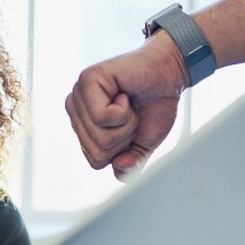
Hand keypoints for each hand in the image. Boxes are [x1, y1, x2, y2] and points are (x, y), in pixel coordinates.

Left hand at [65, 33, 186, 180]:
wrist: (169, 75)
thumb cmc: (153, 105)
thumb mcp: (143, 144)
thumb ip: (130, 164)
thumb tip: (119, 168)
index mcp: (83, 127)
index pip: (95, 161)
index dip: (121, 151)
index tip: (130, 127)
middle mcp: (75, 111)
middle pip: (97, 151)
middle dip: (124, 138)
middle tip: (131, 114)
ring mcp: (78, 95)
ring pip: (100, 136)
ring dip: (126, 123)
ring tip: (128, 103)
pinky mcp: (87, 81)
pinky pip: (102, 117)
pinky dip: (123, 111)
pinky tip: (124, 94)